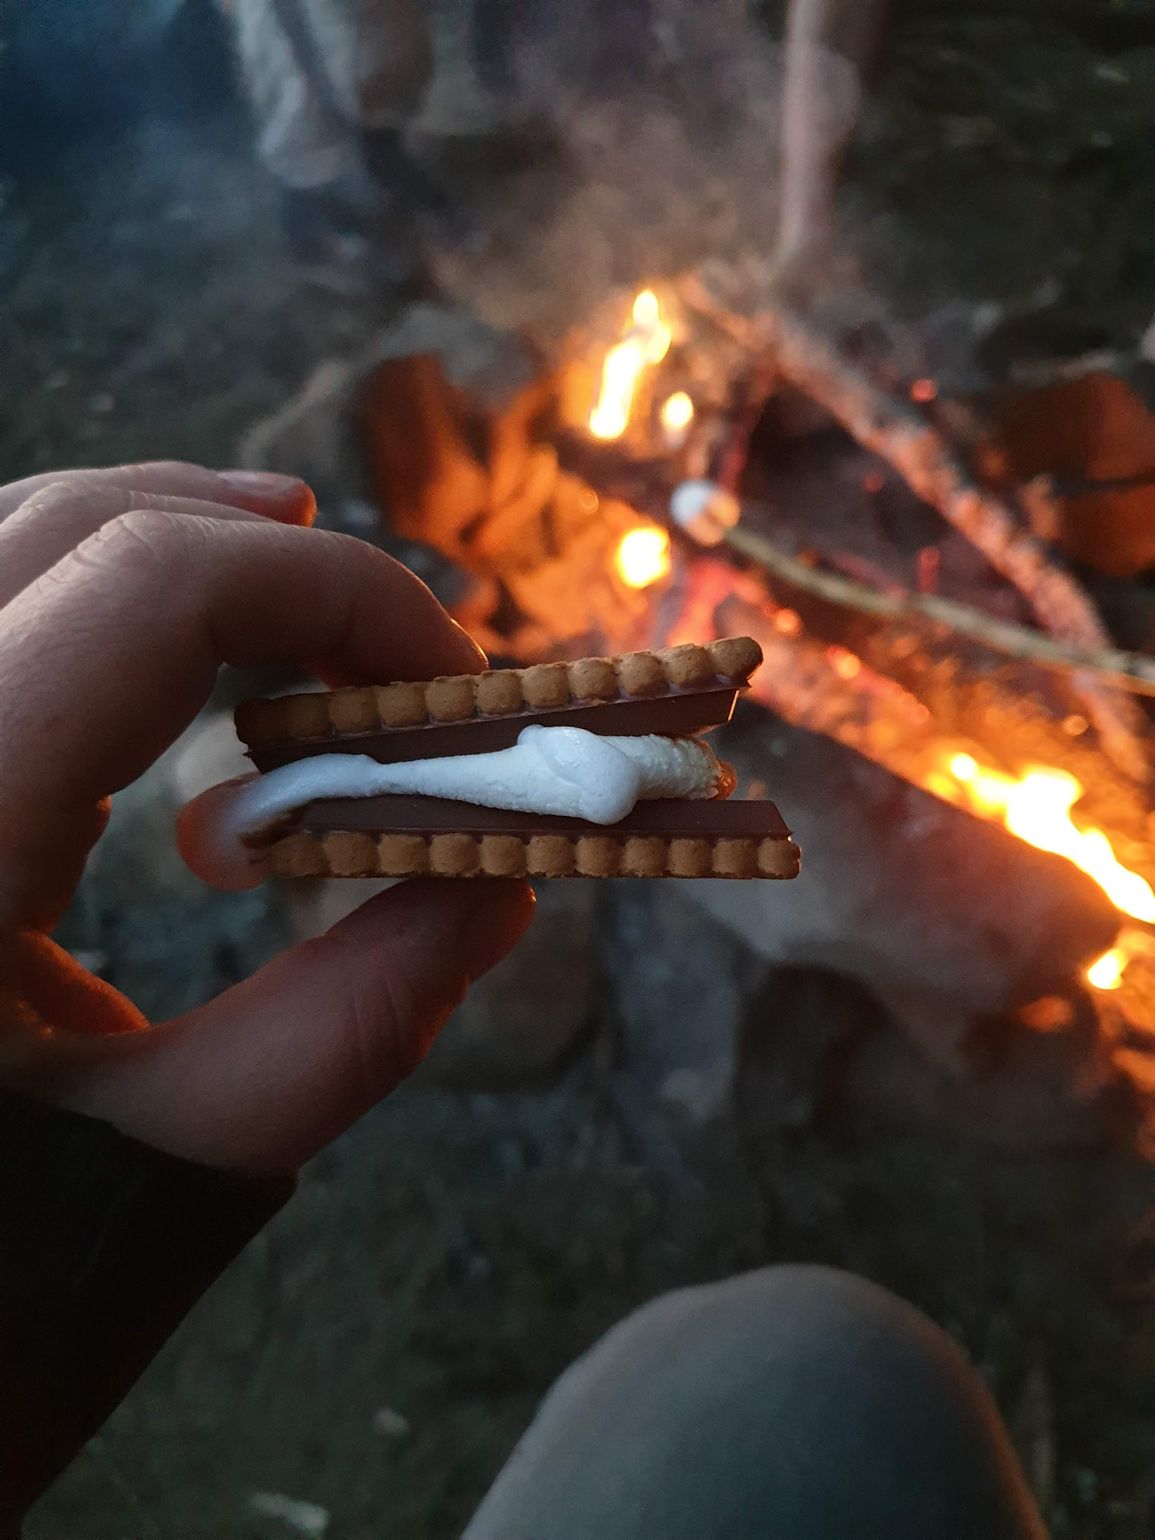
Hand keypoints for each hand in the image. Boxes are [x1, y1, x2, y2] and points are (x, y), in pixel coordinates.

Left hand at [0, 463, 533, 1173]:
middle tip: (404, 648)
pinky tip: (164, 640)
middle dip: (269, 558)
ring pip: (14, 544)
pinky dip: (91, 591)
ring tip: (300, 588)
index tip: (456, 685)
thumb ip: (344, 1027)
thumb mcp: (155, 1168)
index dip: (338, 593)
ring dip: (172, 545)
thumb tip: (496, 889)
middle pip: (80, 530)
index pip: (152, 590)